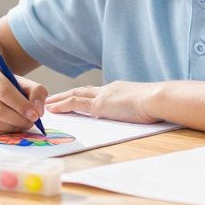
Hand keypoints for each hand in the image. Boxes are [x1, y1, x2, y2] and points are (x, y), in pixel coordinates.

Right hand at [0, 64, 47, 133]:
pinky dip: (6, 131)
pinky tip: (14, 126)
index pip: (3, 91)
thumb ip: (36, 92)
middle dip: (19, 119)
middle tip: (32, 122)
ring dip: (14, 127)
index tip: (35, 115)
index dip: (21, 105)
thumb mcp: (22, 81)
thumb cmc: (7, 83)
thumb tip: (38, 111)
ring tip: (25, 123)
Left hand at [46, 81, 161, 123]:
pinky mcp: (99, 106)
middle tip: (52, 98)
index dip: (83, 95)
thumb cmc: (157, 105)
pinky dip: (62, 105)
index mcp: (118, 90)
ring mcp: (103, 96)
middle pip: (82, 91)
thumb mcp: (144, 106)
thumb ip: (135, 108)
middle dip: (66, 94)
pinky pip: (75, 103)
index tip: (73, 98)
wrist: (157, 98)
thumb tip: (138, 115)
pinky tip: (52, 109)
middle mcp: (108, 89)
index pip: (96, 92)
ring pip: (75, 95)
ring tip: (47, 103)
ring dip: (59, 99)